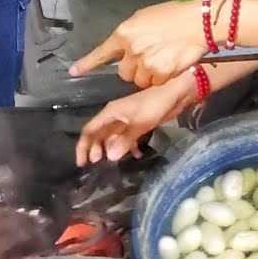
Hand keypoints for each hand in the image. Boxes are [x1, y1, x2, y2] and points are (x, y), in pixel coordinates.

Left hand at [69, 0, 207, 87]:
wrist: (198, 23)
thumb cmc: (172, 16)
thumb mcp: (143, 18)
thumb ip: (129, 35)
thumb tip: (122, 47)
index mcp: (124, 33)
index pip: (101, 53)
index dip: (87, 64)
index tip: (74, 72)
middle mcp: (132, 50)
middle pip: (123, 72)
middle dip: (133, 68)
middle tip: (147, 57)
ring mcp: (146, 63)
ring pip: (138, 81)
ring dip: (147, 75)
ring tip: (160, 60)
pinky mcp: (161, 73)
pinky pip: (155, 83)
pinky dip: (161, 78)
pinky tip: (169, 65)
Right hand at [75, 79, 194, 164]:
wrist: (175, 93)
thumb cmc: (154, 105)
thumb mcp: (139, 124)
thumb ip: (124, 140)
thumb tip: (109, 157)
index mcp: (110, 113)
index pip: (90, 130)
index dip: (83, 146)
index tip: (82, 163)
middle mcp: (115, 116)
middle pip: (99, 134)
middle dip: (95, 149)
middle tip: (97, 164)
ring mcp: (126, 120)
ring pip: (112, 137)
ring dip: (111, 149)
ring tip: (113, 162)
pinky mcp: (137, 123)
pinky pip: (127, 137)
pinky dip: (128, 146)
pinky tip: (135, 155)